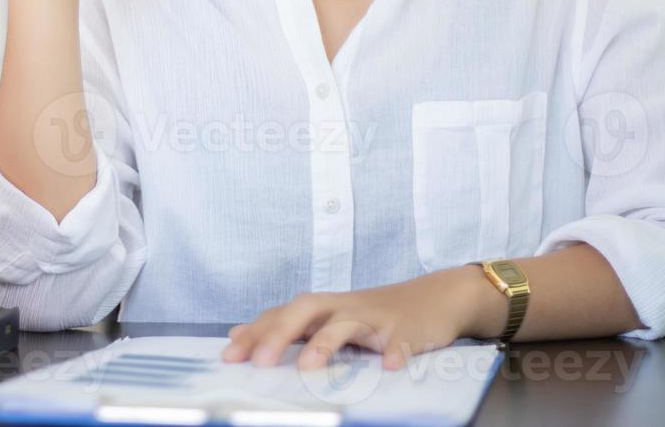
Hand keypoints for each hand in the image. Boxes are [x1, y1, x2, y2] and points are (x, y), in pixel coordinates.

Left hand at [220, 266, 503, 370]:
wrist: (435, 298)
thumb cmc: (375, 314)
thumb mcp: (330, 317)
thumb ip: (288, 326)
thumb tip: (239, 334)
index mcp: (323, 307)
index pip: (281, 314)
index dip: (255, 332)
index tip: (229, 355)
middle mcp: (344, 307)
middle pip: (306, 309)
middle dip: (279, 333)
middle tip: (257, 362)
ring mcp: (375, 318)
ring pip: (346, 323)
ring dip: (326, 343)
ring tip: (308, 366)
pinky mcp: (405, 331)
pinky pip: (401, 342)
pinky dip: (395, 353)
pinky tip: (389, 367)